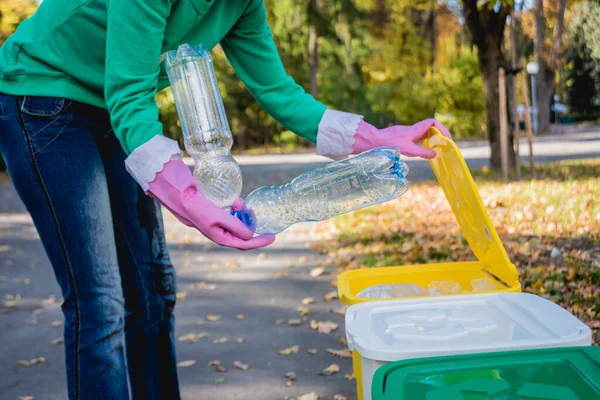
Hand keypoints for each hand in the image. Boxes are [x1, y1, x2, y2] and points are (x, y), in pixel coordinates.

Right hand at [148, 160, 274, 249]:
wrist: (180, 196)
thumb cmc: (197, 208)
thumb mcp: (218, 217)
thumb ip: (235, 226)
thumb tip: (250, 235)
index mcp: (221, 238)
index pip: (245, 244)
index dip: (260, 241)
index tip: (273, 237)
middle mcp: (222, 233)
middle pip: (244, 233)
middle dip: (250, 222)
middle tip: (252, 209)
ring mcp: (220, 224)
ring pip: (239, 222)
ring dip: (243, 213)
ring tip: (240, 203)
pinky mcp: (218, 215)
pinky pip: (233, 214)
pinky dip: (237, 208)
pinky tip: (236, 201)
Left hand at [353, 118, 451, 158]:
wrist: (373, 141)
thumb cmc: (390, 145)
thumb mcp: (408, 150)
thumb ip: (422, 152)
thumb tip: (435, 154)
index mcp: (415, 129)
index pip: (432, 122)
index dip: (441, 128)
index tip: (447, 138)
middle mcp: (412, 129)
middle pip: (429, 127)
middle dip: (438, 134)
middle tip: (444, 144)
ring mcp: (406, 133)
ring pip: (422, 132)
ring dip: (431, 138)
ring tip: (436, 148)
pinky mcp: (402, 137)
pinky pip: (416, 137)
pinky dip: (423, 142)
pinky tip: (422, 149)